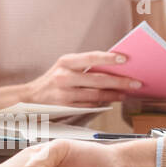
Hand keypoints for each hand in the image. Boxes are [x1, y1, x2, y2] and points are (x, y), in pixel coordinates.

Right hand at [21, 51, 142, 107]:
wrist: (30, 98)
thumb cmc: (52, 80)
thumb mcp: (64, 67)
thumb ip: (84, 66)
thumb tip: (112, 66)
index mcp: (65, 62)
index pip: (91, 58)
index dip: (109, 58)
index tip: (125, 58)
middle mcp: (64, 76)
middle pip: (98, 80)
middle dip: (119, 81)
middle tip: (135, 82)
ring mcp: (65, 94)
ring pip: (96, 95)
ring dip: (114, 94)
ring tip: (126, 93)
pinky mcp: (66, 108)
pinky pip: (89, 106)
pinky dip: (103, 103)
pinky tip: (112, 101)